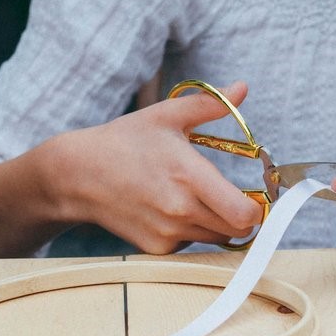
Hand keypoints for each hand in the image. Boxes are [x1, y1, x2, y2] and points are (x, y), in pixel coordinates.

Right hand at [43, 81, 263, 253]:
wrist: (78, 175)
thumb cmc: (125, 141)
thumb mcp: (167, 115)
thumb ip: (210, 104)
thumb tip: (242, 87)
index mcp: (189, 176)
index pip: (244, 213)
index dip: (257, 206)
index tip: (255, 193)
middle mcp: (181, 210)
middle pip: (238, 229)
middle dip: (242, 214)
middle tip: (235, 196)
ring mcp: (168, 233)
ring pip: (217, 239)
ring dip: (219, 223)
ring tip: (198, 198)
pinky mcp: (157, 248)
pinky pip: (192, 244)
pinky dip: (193, 231)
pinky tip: (174, 210)